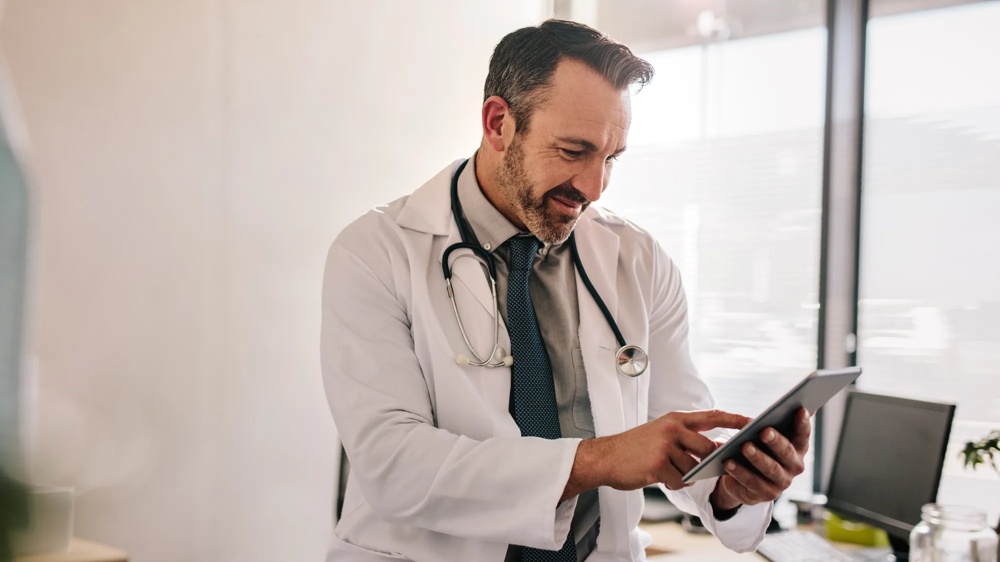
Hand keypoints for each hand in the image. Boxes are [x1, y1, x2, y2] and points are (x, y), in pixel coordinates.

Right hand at [563, 409, 750, 500]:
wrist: (606, 457)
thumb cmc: (636, 447)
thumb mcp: (661, 432)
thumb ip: (687, 437)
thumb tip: (715, 448)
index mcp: (675, 418)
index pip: (712, 416)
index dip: (735, 418)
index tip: (753, 421)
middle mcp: (672, 429)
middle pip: (707, 448)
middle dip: (705, 461)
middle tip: (692, 465)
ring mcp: (665, 446)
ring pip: (694, 467)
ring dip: (684, 474)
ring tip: (665, 469)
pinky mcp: (659, 464)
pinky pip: (681, 480)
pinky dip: (674, 483)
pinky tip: (660, 477)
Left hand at [710, 407, 810, 511]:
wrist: (745, 479)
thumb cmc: (759, 449)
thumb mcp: (767, 435)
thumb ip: (777, 422)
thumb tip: (786, 403)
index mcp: (798, 448)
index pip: (803, 434)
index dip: (803, 423)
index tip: (800, 409)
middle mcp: (795, 466)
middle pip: (786, 452)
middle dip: (775, 441)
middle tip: (763, 431)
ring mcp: (782, 482)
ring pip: (770, 468)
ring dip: (757, 457)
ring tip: (744, 446)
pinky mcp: (767, 494)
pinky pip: (752, 482)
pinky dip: (739, 471)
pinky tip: (728, 461)